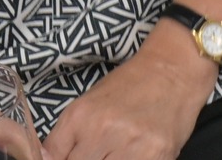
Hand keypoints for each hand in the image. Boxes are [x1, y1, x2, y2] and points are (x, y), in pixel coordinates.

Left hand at [41, 22, 215, 159]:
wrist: (172, 70)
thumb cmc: (128, 85)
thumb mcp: (89, 103)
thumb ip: (68, 135)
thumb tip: (49, 158)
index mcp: (79, 116)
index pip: (52, 156)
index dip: (58, 159)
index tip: (70, 155)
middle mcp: (101, 132)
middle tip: (97, 151)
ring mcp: (129, 147)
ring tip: (113, 152)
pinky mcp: (156, 157)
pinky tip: (132, 154)